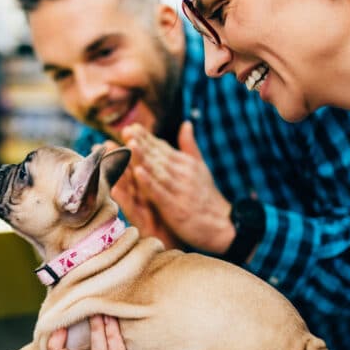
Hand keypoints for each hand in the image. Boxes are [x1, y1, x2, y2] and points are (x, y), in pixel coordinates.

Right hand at [104, 142, 182, 249]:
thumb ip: (170, 173)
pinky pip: (130, 209)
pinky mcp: (141, 224)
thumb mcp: (174, 193)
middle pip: (127, 175)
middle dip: (116, 159)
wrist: (191, 243)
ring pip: (124, 190)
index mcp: (150, 189)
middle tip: (103, 143)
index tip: (123, 133)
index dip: (132, 150)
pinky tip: (117, 186)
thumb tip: (168, 153)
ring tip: (108, 158)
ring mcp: (140, 211)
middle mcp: (142, 199)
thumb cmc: (178, 220)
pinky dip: (123, 197)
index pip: (139, 166)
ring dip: (115, 174)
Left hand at [122, 122, 234, 253]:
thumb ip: (189, 146)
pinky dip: (149, 182)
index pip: (163, 148)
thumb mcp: (200, 168)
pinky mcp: (176, 207)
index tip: (131, 126)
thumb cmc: (207, 197)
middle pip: (158, 156)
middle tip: (126, 130)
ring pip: (158, 170)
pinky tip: (138, 172)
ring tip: (130, 144)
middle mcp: (182, 173)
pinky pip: (160, 192)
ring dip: (143, 157)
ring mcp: (179, 190)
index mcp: (185, 164)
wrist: (224, 226)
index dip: (147, 137)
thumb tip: (186, 123)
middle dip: (141, 143)